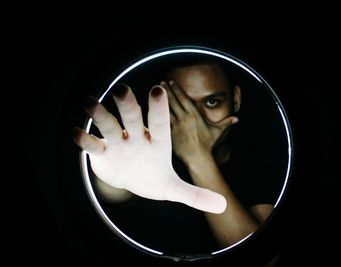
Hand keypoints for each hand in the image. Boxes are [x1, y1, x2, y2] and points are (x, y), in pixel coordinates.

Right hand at [73, 84, 225, 213]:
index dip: (158, 108)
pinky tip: (78, 134)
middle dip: (128, 105)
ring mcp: (118, 143)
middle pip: (132, 118)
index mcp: (156, 141)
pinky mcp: (101, 153)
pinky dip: (86, 140)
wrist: (131, 179)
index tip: (159, 89)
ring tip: (90, 103)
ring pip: (109, 125)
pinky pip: (93, 145)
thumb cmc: (153, 176)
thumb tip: (222, 206)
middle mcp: (137, 136)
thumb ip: (195, 195)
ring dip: (101, 115)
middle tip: (122, 90)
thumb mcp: (173, 188)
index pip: (159, 122)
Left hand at [163, 81, 237, 162]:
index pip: (184, 98)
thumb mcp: (217, 132)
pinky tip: (152, 107)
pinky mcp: (169, 133)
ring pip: (166, 109)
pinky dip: (156, 113)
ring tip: (155, 91)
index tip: (171, 82)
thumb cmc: (208, 145)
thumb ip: (226, 123)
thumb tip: (237, 119)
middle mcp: (184, 118)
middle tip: (161, 81)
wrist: (197, 158)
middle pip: (173, 101)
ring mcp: (176, 126)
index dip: (177, 89)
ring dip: (161, 100)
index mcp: (195, 115)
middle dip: (167, 90)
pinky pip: (161, 121)